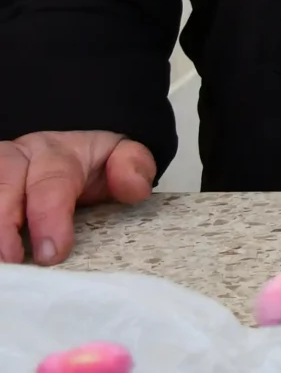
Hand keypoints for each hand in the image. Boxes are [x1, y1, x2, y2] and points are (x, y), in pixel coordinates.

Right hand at [0, 130, 156, 264]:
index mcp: (53, 154)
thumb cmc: (87, 165)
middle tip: (10, 262)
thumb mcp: (117, 157)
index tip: (51, 253)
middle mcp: (14, 160)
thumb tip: (134, 187)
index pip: (51, 182)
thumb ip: (133, 167)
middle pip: (2, 187)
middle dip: (3, 225)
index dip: (49, 217)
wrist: (66, 151)